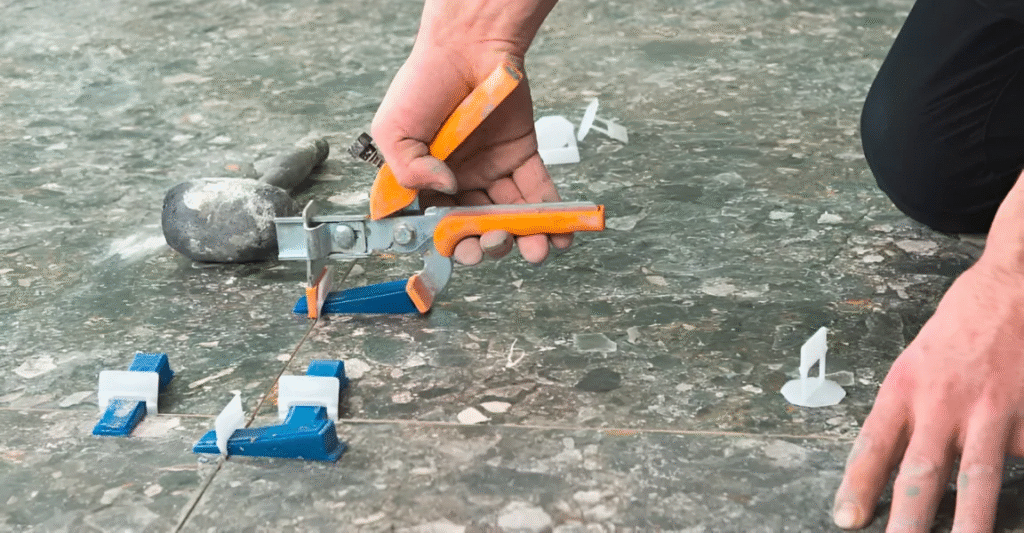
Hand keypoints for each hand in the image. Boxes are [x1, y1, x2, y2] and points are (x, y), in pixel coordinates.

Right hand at [370, 44, 569, 265]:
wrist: (465, 46)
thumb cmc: (424, 84)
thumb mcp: (393, 130)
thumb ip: (408, 171)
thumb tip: (447, 191)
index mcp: (428, 182)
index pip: (441, 225)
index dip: (453, 243)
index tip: (463, 249)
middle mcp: (462, 182)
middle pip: (479, 227)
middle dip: (492, 244)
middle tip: (498, 241)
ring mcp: (494, 171)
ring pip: (512, 216)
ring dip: (526, 238)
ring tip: (536, 249)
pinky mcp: (522, 156)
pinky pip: (539, 191)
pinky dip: (552, 213)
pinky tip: (560, 234)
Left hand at [833, 259, 1023, 531]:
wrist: (1014, 284)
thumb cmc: (958, 328)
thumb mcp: (915, 363)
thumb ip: (908, 413)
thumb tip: (892, 469)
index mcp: (905, 386)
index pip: (873, 445)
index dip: (859, 486)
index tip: (847, 520)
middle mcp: (944, 401)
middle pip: (922, 472)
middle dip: (910, 521)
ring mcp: (992, 408)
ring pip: (978, 478)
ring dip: (971, 523)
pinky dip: (1021, 470)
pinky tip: (1014, 477)